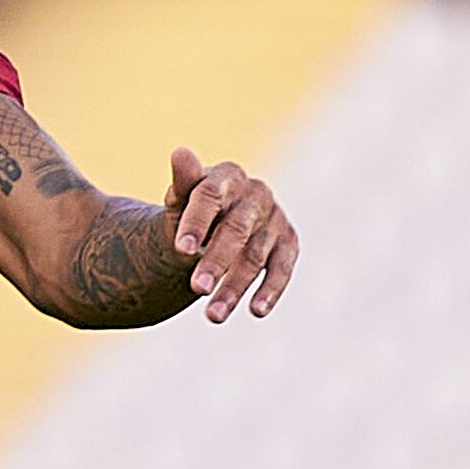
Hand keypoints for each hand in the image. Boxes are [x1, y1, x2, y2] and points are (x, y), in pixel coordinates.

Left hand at [167, 147, 297, 322]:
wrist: (214, 228)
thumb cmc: (192, 213)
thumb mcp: (181, 200)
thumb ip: (183, 182)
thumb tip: (180, 152)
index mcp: (227, 176)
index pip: (210, 196)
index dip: (196, 223)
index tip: (179, 251)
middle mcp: (256, 194)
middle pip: (236, 230)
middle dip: (216, 261)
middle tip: (196, 289)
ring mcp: (275, 219)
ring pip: (256, 256)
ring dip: (235, 287)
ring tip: (212, 316)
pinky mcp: (289, 243)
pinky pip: (282, 269)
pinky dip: (270, 290)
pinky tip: (255, 311)